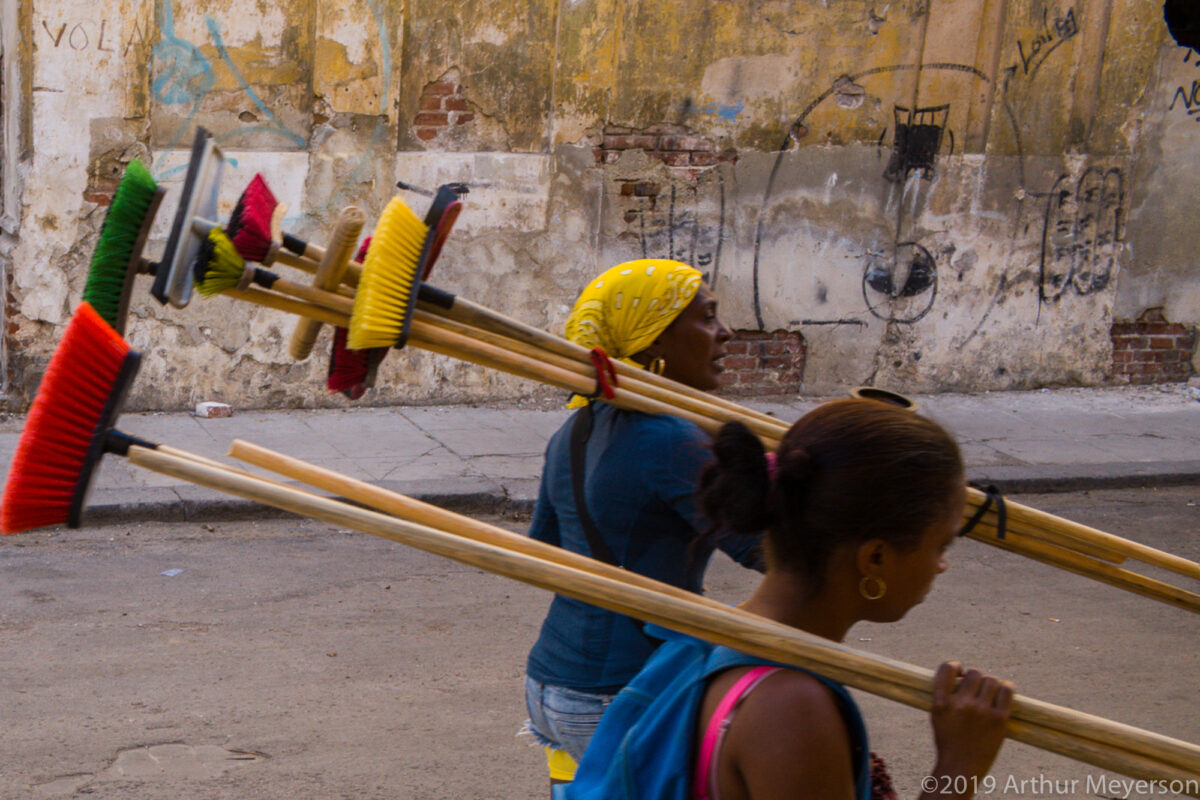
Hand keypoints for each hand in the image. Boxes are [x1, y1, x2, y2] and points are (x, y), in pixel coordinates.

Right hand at [923, 661, 1013, 798]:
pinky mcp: (999, 719)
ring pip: (991, 680)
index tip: (959, 672)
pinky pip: (1007, 691)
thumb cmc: (949, 741)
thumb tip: (962, 676)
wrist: (960, 768)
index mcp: (942, 703)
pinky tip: (1003, 692)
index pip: (947, 669)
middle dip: (975, 679)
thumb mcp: (937, 716)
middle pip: (974, 673)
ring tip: (989, 694)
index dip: (955, 666)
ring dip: (990, 684)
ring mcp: (981, 711)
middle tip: (977, 689)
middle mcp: (961, 704)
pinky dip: (1006, 688)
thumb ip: (945, 696)